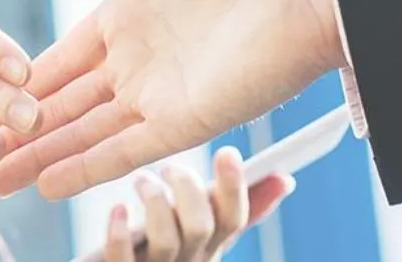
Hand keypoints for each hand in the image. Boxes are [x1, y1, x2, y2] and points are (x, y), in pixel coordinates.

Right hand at [0, 0, 345, 198]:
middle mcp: (139, 61)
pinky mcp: (188, 120)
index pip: (60, 57)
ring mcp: (161, 94)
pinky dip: (87, 169)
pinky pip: (127, 150)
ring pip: (85, 134)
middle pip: (63, 104)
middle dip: (17, 128)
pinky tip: (47, 186)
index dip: (19, 77)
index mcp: (127, 13)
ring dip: (40, 156)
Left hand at [97, 148, 294, 261]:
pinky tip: (117, 210)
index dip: (234, 187)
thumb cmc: (162, 246)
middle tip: (168, 167)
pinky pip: (122, 258)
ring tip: (142, 181)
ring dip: (154, 202)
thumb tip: (284, 178)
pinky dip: (119, 232)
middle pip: (201, 228)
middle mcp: (188, 261)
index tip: (228, 152)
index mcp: (210, 246)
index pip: (233, 219)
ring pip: (166, 241)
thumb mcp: (202, 228)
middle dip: (188, 190)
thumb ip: (235, 206)